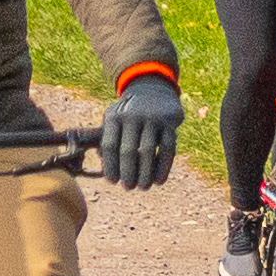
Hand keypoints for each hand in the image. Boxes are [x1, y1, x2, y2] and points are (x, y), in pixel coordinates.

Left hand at [95, 75, 182, 196]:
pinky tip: (159, 180)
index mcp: (115, 116)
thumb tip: (106, 169)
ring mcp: (152, 117)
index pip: (110, 145)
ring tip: (143, 187)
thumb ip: (108, 140)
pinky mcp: (169, 121)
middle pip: (128, 150)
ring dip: (144, 173)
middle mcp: (132, 116)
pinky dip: (163, 167)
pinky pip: (167, 148)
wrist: (153, 87)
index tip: (112, 181)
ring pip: (147, 151)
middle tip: (128, 188)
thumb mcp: (114, 117)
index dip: (110, 165)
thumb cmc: (129, 112)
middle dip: (127, 173)